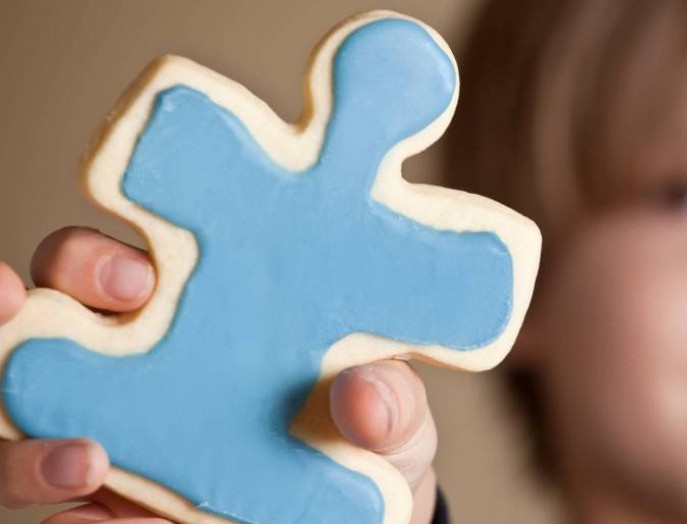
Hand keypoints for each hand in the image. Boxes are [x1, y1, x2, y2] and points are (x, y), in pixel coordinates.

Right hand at [0, 227, 438, 523]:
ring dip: (28, 437)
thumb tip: (363, 396)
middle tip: (61, 320)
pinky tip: (95, 522)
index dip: (96, 259)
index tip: (135, 278)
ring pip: (33, 412)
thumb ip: (388, 400)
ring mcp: (123, 432)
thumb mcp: (393, 411)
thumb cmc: (368, 426)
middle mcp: (144, 359)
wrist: (364, 507)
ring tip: (86, 459)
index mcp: (201, 307)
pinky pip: (67, 513)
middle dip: (34, 308)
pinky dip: (72, 518)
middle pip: (51, 316)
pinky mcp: (120, 509)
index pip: (116, 265)